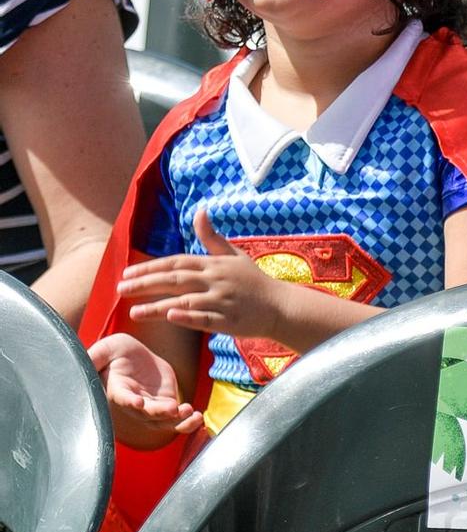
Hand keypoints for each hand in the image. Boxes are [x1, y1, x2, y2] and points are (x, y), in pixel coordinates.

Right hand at [89, 331, 201, 441]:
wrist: (133, 355)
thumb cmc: (115, 352)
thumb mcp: (106, 349)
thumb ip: (95, 357)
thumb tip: (82, 362)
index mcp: (118, 389)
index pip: (122, 398)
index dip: (129, 401)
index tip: (138, 402)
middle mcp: (133, 403)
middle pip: (145, 414)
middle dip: (159, 414)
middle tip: (173, 409)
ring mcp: (150, 405)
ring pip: (162, 421)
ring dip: (177, 421)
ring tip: (192, 414)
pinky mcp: (165, 402)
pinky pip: (176, 417)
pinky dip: (187, 420)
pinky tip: (197, 417)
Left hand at [118, 209, 286, 337]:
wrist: (280, 306)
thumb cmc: (253, 281)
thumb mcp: (234, 255)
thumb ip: (212, 237)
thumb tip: (200, 211)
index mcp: (215, 264)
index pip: (177, 262)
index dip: (150, 267)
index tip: (126, 274)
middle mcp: (216, 280)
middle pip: (176, 279)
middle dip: (146, 284)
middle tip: (120, 289)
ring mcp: (222, 300)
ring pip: (185, 301)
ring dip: (158, 306)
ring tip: (133, 311)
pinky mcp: (228, 320)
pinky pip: (205, 318)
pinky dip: (188, 317)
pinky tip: (170, 317)